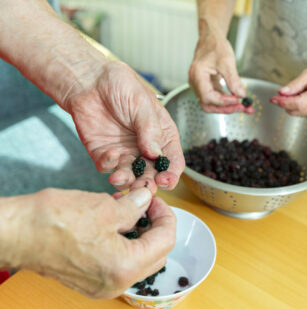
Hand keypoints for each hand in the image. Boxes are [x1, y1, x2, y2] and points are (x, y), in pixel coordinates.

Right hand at [15, 188, 175, 298]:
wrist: (15, 233)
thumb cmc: (53, 220)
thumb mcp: (104, 206)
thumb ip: (135, 206)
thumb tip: (147, 199)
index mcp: (126, 266)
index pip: (166, 240)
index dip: (166, 214)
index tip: (156, 200)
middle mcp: (117, 283)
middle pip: (156, 254)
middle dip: (155, 226)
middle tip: (146, 205)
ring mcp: (103, 286)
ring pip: (139, 260)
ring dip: (140, 235)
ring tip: (129, 211)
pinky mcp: (91, 282)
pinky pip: (120, 265)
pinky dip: (125, 245)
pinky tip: (115, 225)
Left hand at [65, 61, 184, 192]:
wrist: (89, 80)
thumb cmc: (120, 85)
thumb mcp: (142, 103)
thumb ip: (150, 129)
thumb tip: (156, 154)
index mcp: (163, 136)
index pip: (173, 161)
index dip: (172, 174)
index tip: (166, 180)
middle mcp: (146, 148)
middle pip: (153, 175)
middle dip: (149, 183)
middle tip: (144, 186)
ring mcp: (125, 153)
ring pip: (130, 177)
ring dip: (128, 181)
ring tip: (121, 177)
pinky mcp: (104, 155)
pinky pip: (108, 168)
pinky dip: (109, 165)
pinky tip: (110, 154)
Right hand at [188, 30, 252, 113]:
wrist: (211, 38)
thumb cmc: (215, 45)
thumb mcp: (227, 61)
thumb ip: (233, 80)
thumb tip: (241, 94)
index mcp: (197, 75)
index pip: (208, 96)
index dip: (223, 101)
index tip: (236, 100)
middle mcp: (195, 83)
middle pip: (208, 104)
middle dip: (225, 108)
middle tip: (242, 108)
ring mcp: (200, 86)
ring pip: (212, 104)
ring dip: (227, 107)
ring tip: (243, 107)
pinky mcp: (207, 86)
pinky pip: (215, 98)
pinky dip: (226, 101)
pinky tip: (237, 101)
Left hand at [270, 64, 306, 119]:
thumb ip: (296, 83)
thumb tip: (282, 92)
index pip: (300, 103)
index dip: (285, 102)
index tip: (274, 99)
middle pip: (297, 110)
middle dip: (285, 103)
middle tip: (281, 93)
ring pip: (297, 113)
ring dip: (291, 104)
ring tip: (298, 92)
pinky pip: (302, 113)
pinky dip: (297, 107)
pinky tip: (303, 97)